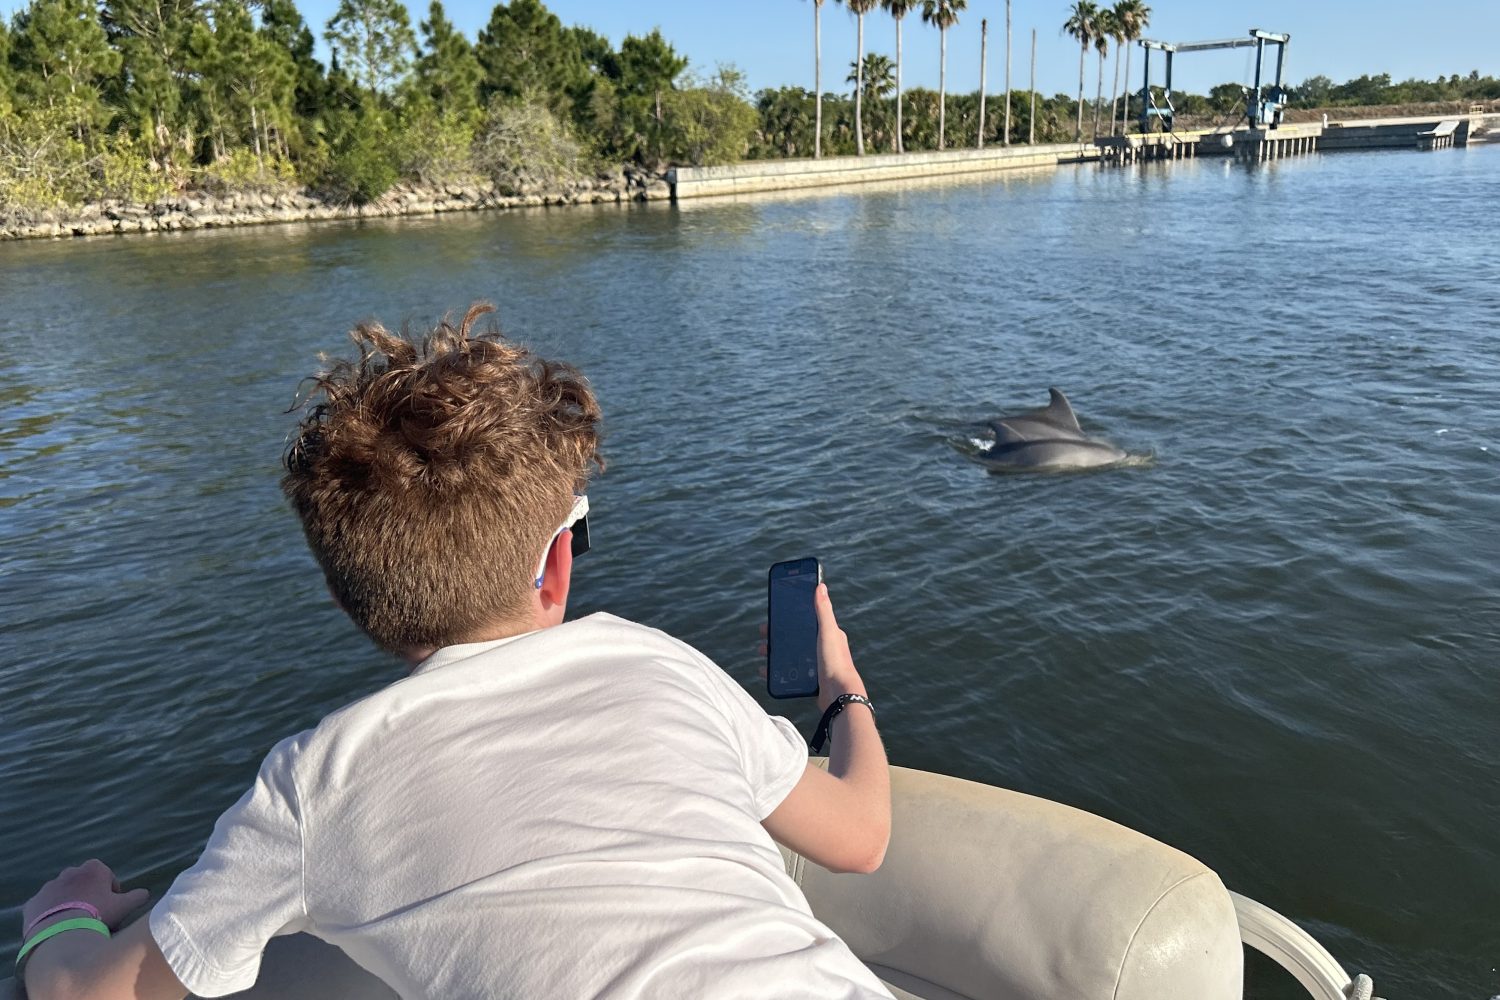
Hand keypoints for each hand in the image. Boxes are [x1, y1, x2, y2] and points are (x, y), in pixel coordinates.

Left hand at [23, 859, 149, 933]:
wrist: (62, 934)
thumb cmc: (98, 915)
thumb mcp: (125, 906)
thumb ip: (138, 897)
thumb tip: (145, 893)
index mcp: (93, 868)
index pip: (107, 877)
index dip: (112, 893)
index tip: (112, 908)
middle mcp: (69, 872)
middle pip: (84, 884)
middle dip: (89, 896)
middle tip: (94, 916)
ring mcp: (48, 887)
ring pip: (63, 896)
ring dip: (69, 905)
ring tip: (75, 925)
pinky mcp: (32, 903)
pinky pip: (44, 908)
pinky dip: (50, 916)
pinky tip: (58, 930)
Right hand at [757, 584, 866, 708]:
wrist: (839, 696)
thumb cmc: (836, 662)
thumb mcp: (828, 632)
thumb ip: (823, 610)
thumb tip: (820, 586)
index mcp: (828, 633)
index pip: (806, 619)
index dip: (789, 616)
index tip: (773, 615)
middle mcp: (822, 647)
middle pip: (795, 637)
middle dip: (777, 635)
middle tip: (763, 636)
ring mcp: (816, 663)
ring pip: (790, 654)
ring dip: (774, 652)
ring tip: (762, 653)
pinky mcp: (811, 679)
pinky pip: (790, 671)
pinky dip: (777, 669)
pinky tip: (766, 670)